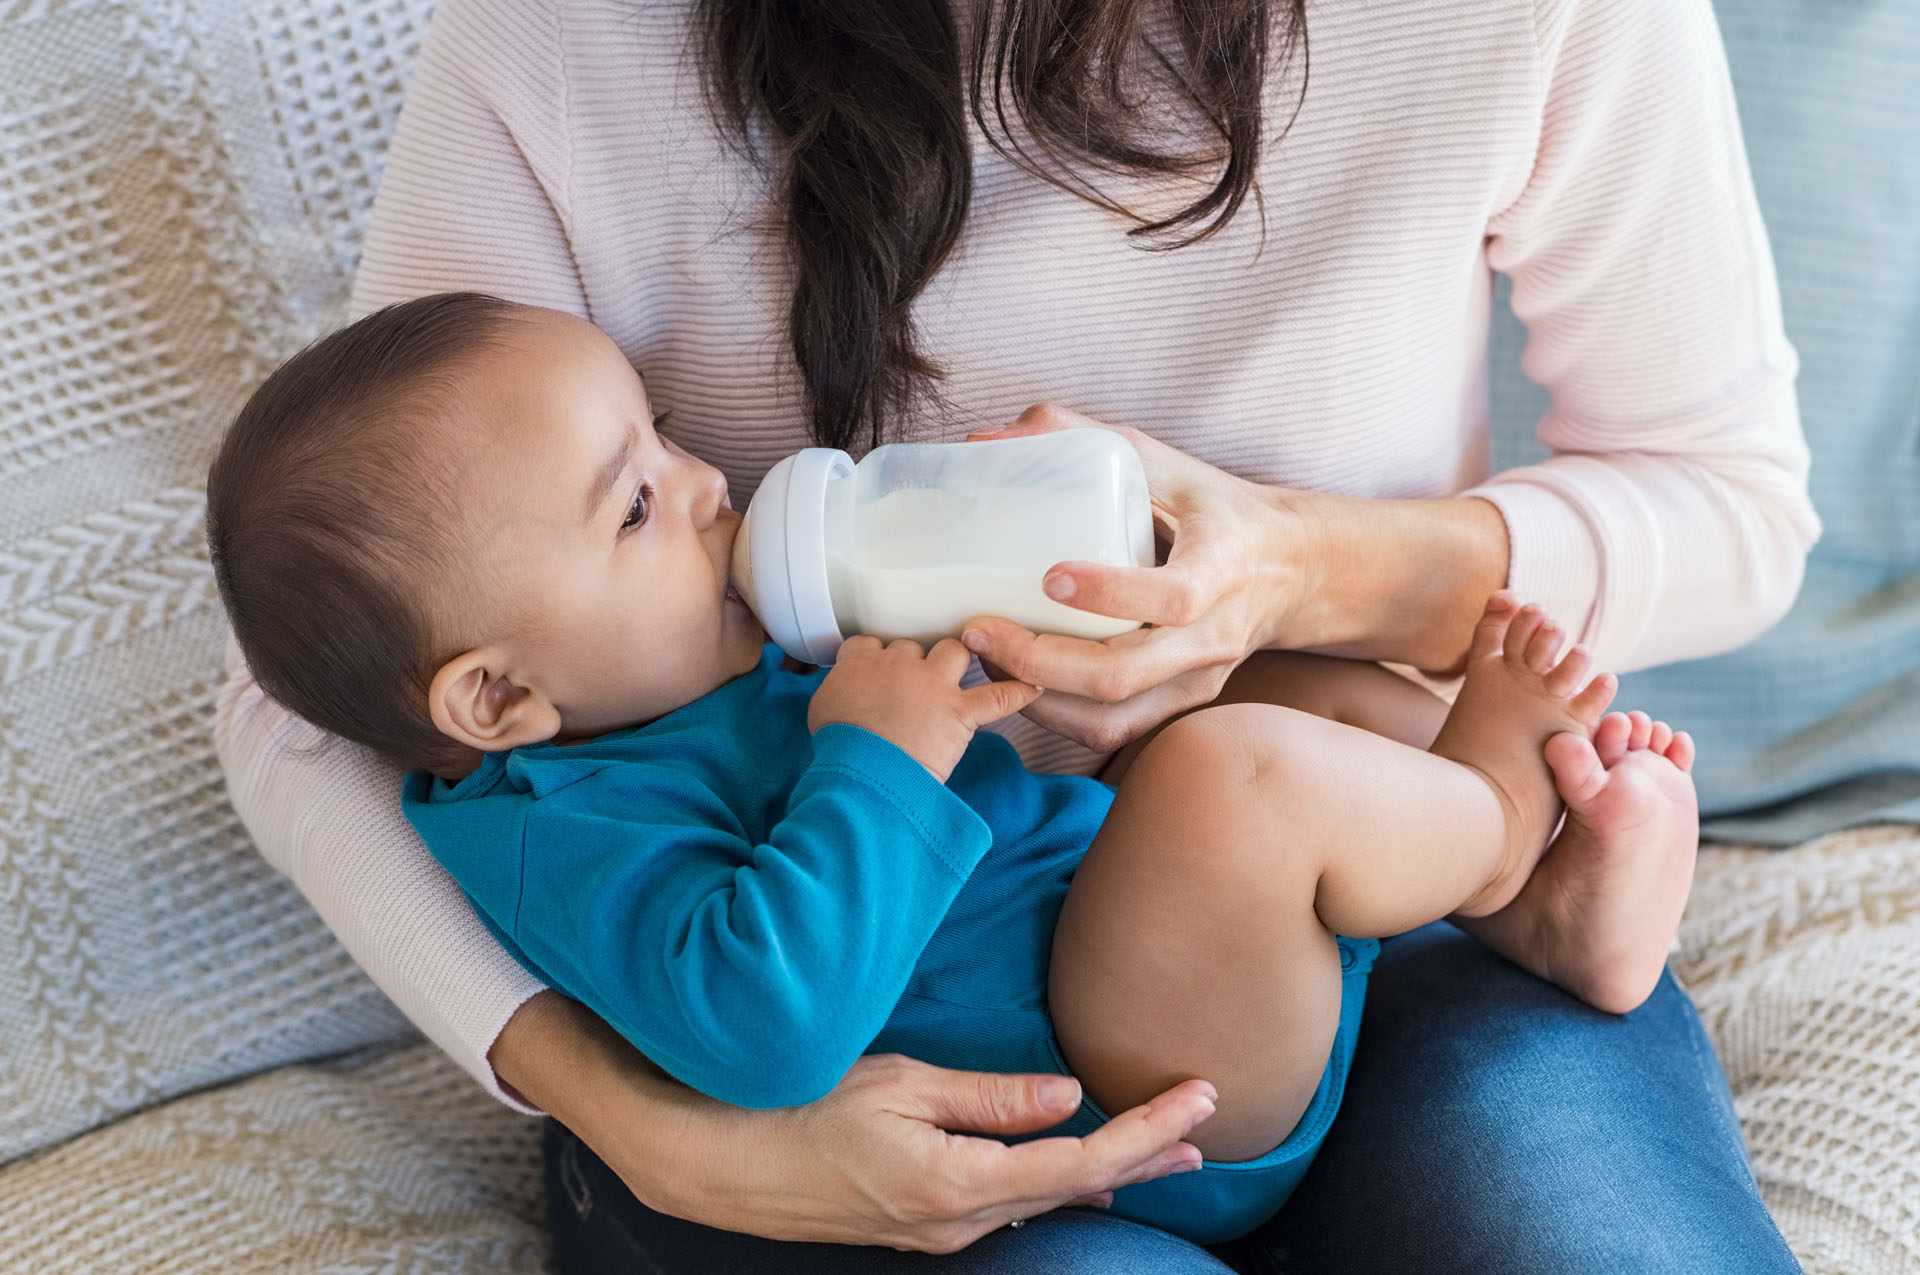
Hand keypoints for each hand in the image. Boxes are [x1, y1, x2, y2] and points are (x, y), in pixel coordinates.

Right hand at [701, 1054, 1216, 1252]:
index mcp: (957, 1184)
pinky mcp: (920, 1227)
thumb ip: (989, 1098)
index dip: (1148, 1131)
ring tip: (1165, 1149)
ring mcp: (938, 1233)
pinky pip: (1008, 1206)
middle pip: (1076, 1190)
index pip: (1081, 1162)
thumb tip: (1068, 1098)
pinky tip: (1080, 1172)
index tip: (1199, 1099)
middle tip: (1206, 1126)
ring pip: (1045, 1202)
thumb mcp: (899, 1084)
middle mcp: (957, 1223)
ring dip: (1108, 1170)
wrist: (717, 1160)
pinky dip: (1056, 1183)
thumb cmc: (798, 1105)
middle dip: (1147, 1155)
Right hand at [808, 636, 1040, 780]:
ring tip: (963, 670)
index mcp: (861, 661)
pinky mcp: (960, 712)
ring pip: (955, 652)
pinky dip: (1018, 692)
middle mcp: (899, 664)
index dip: (879, 656)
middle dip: (917, 661)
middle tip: (916, 684)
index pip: (872, 643)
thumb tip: (844, 695)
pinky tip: (1034, 687)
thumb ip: (838, 690)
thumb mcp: (822, 709)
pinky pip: (1000, 696)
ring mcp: (933, 685)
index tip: (880, 669)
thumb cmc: (839, 748)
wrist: (863, 773)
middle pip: (914, 646)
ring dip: (959, 660)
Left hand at [959, 404, 1314, 753]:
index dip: (1110, 594)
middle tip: (979, 631)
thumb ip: (1079, 437)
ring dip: (1037, 696)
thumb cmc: (1213, 508)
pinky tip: (1018, 681)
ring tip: (987, 658)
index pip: (1174, 598)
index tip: (1049, 576)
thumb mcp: (1162, 460)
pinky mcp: (1180, 702)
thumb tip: (986, 439)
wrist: (1289, 568)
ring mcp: (1198, 678)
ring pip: (1111, 715)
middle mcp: (1214, 634)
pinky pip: (1113, 729)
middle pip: (1123, 674)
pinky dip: (1056, 715)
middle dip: (1038, 661)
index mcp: (1222, 566)